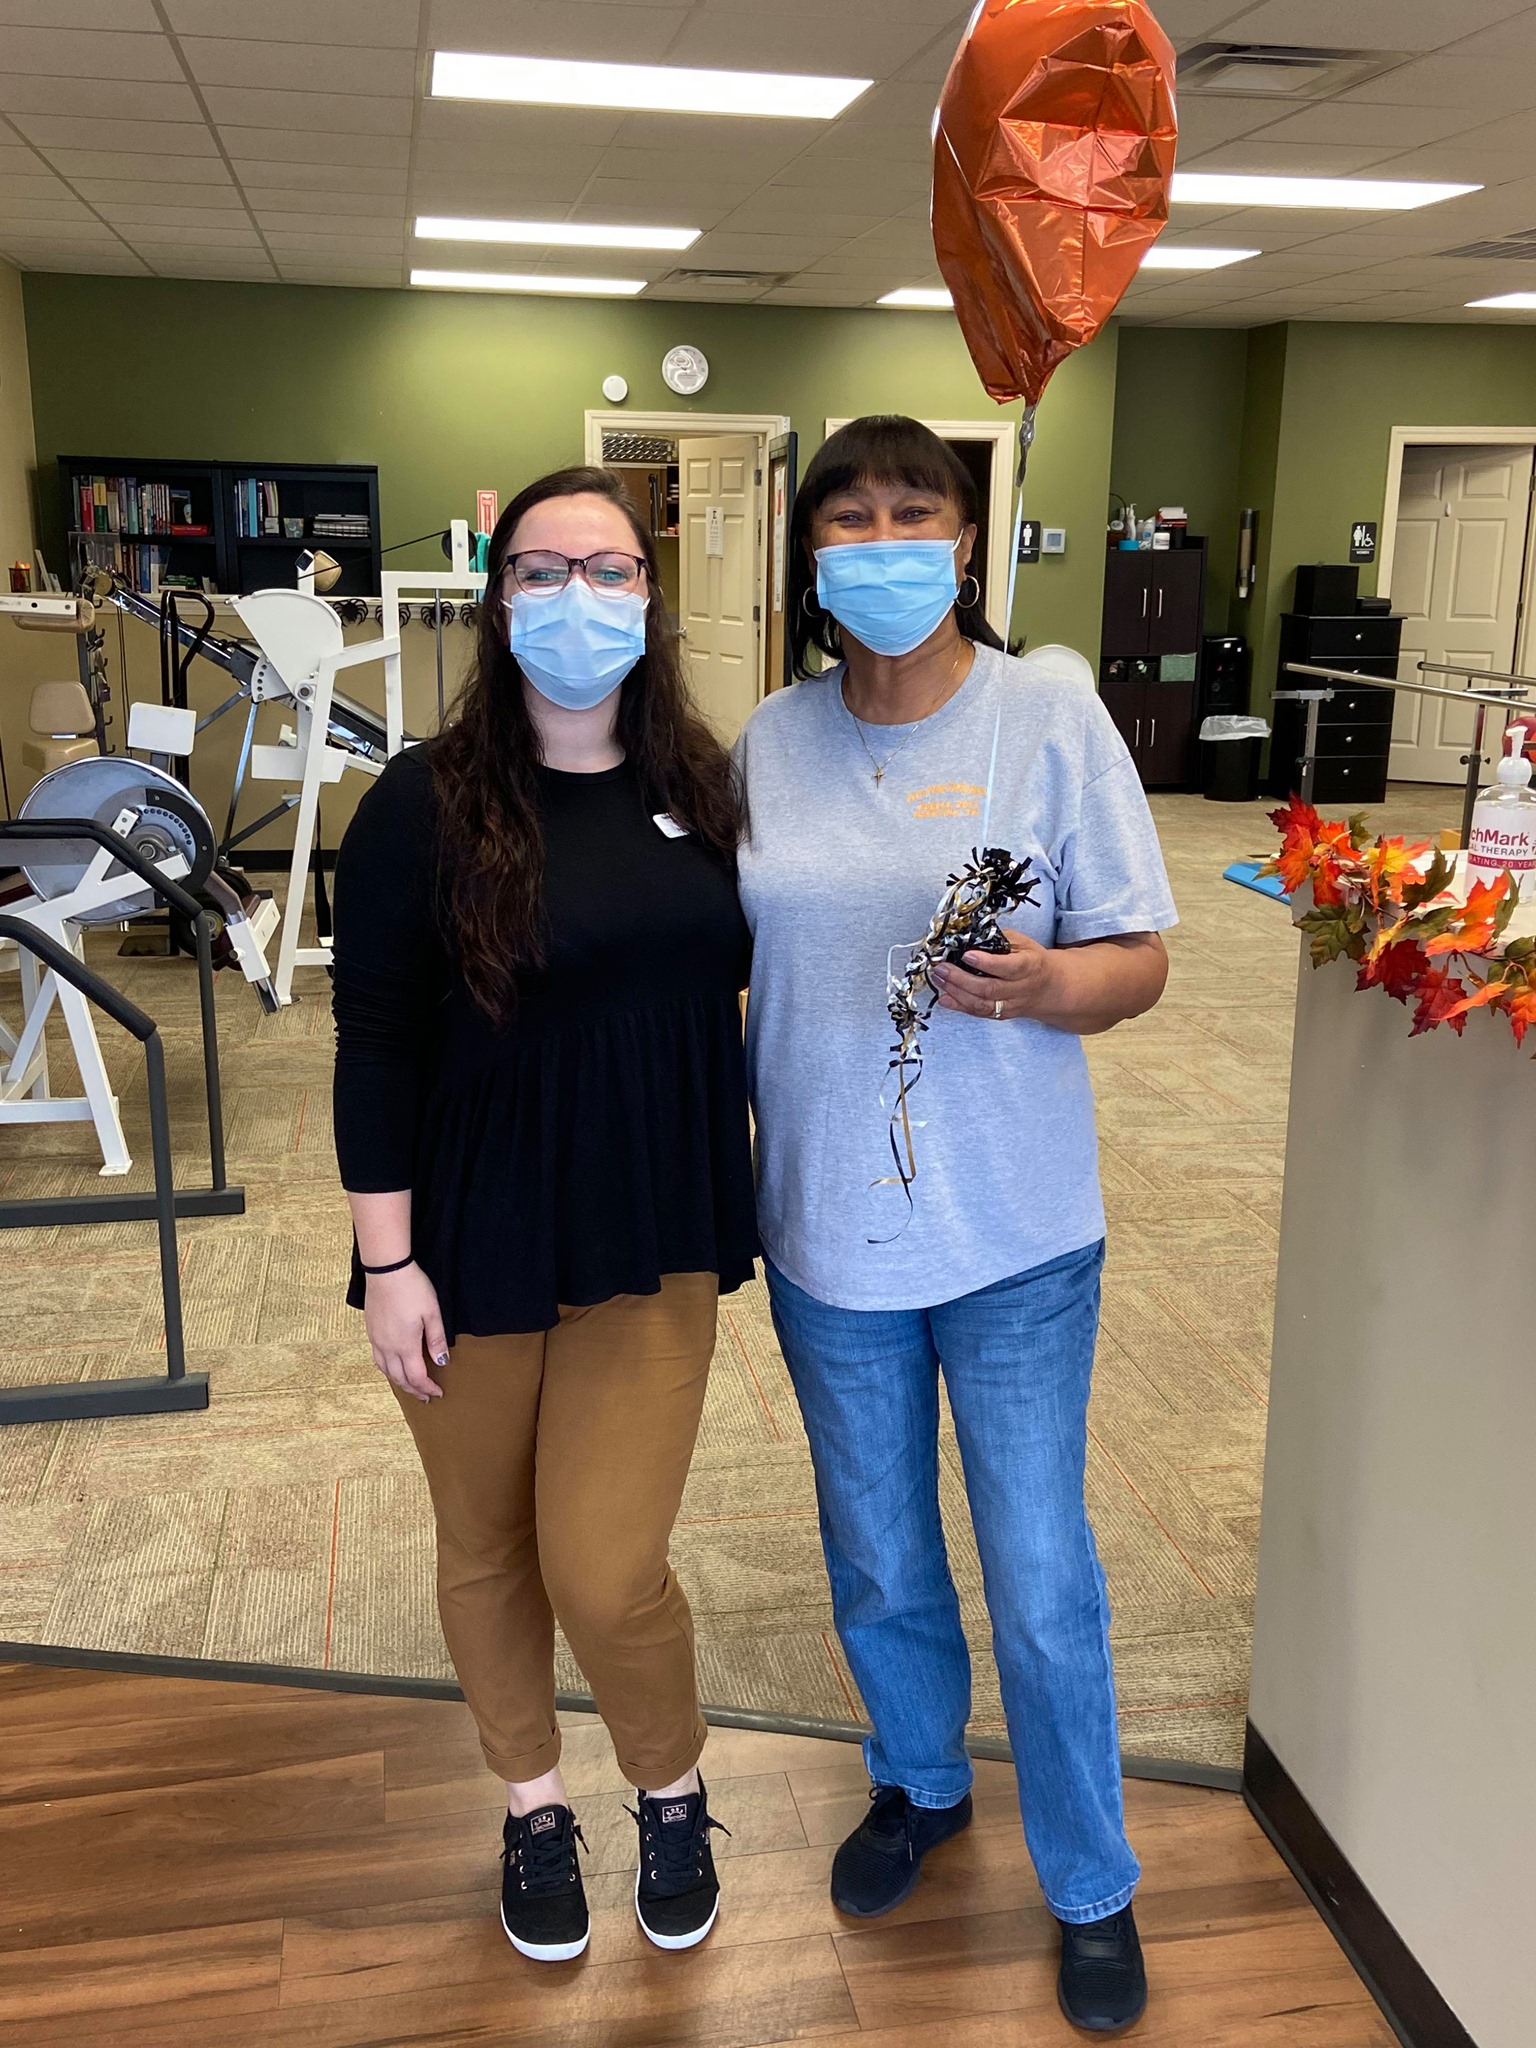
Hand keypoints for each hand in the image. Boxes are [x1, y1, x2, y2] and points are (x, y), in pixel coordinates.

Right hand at [363, 1263, 447, 1402]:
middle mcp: (387, 1347)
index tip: (437, 1393)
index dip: (427, 1388)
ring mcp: (376, 1339)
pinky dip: (387, 1369)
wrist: (386, 1270)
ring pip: (386, 1370)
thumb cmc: (412, 1288)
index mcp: (405, 1345)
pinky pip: (377, 1358)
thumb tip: (442, 1362)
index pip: (416, 1377)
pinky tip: (393, 1365)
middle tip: (425, 1397)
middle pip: (399, 1378)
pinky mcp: (371, 1330)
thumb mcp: (432, 1312)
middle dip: (414, 1390)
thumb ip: (436, 1339)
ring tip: (410, 1386)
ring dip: (399, 1382)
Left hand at [930, 928, 1056, 1020]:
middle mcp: (1020, 989)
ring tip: (938, 979)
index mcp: (1029, 966)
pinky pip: (979, 1013)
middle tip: (942, 968)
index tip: (966, 954)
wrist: (1049, 987)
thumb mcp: (1023, 942)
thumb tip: (969, 935)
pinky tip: (944, 998)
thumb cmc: (1032, 960)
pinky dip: (959, 1007)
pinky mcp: (1002, 1014)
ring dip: (956, 993)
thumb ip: (999, 940)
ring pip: (982, 1004)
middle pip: (989, 989)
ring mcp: (1011, 1004)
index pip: (1008, 967)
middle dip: (961, 979)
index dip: (986, 962)